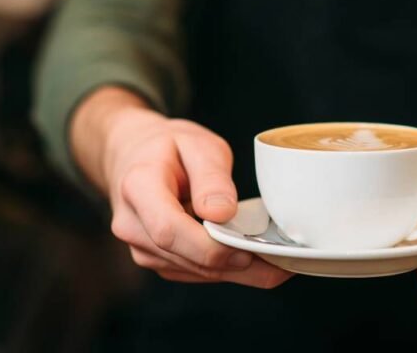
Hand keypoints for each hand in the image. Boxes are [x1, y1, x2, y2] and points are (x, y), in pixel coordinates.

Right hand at [73, 87, 292, 288]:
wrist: (134, 156)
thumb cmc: (168, 147)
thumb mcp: (195, 144)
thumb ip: (211, 177)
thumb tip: (222, 214)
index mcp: (138, 188)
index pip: (169, 230)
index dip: (210, 246)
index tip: (248, 246)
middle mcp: (133, 225)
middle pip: (186, 258)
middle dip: (236, 264)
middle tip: (283, 261)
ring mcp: (142, 248)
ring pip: (195, 271)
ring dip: (237, 272)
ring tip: (279, 262)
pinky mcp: (158, 260)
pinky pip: (195, 272)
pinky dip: (227, 269)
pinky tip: (257, 260)